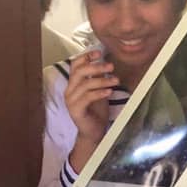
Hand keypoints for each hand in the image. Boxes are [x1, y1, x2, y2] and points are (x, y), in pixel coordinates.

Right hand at [66, 50, 118, 170]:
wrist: (93, 133)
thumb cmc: (96, 112)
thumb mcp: (99, 91)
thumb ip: (99, 79)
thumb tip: (106, 65)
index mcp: (74, 84)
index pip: (75, 65)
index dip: (86, 57)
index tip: (99, 53)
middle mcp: (70, 90)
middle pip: (79, 72)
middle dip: (96, 67)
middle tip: (111, 66)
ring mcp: (71, 101)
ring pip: (85, 84)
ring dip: (102, 81)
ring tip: (116, 81)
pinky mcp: (76, 110)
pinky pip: (87, 97)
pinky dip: (99, 93)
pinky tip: (109, 92)